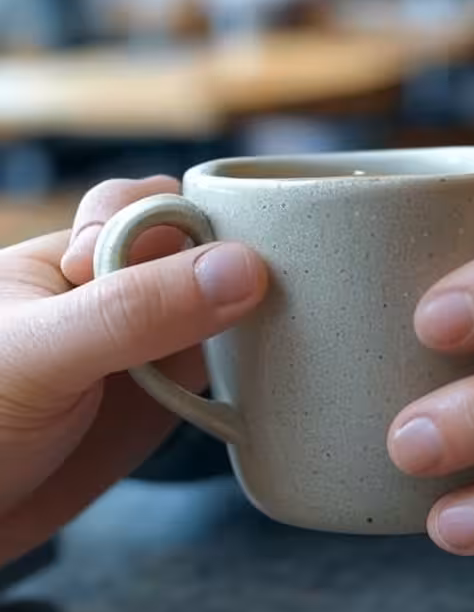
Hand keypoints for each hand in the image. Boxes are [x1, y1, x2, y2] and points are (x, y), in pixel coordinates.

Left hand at [0, 176, 265, 564]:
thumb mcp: (45, 353)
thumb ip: (134, 310)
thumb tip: (242, 268)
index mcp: (71, 258)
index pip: (151, 210)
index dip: (189, 231)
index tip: (211, 276)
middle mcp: (113, 295)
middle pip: (197, 253)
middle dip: (234, 267)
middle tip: (262, 304)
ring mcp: (142, 349)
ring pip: (217, 309)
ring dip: (251, 317)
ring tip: (289, 335)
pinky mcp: (163, 401)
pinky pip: (220, 369)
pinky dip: (251, 371)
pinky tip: (274, 378)